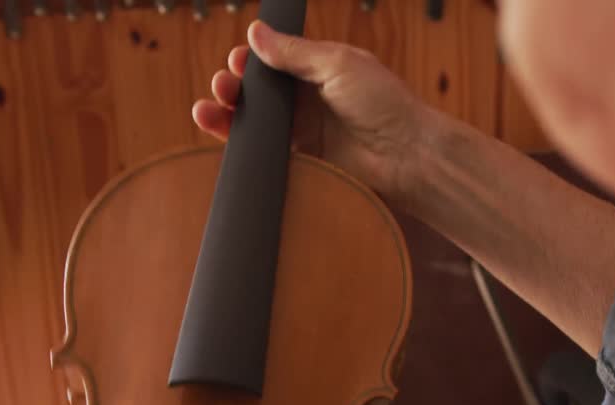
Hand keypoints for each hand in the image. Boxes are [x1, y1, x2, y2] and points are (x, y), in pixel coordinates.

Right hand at [193, 21, 430, 203]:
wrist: (406, 154)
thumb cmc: (384, 103)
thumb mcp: (338, 64)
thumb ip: (294, 52)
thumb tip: (256, 33)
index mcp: (317, 70)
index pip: (273, 62)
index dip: (251, 61)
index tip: (238, 60)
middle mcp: (307, 100)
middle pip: (258, 92)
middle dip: (234, 87)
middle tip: (224, 85)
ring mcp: (303, 132)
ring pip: (256, 122)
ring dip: (228, 115)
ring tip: (208, 110)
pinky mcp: (302, 161)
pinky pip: (264, 153)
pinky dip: (242, 147)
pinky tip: (226, 137)